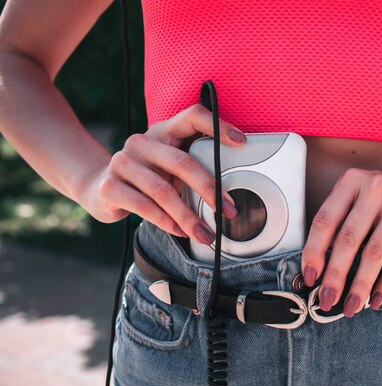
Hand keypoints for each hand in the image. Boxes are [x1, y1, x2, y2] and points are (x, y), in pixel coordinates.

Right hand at [83, 104, 245, 244]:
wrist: (101, 189)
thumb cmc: (147, 178)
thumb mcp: (170, 168)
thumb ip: (192, 170)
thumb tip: (228, 196)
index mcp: (163, 131)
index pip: (191, 116)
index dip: (217, 125)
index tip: (241, 142)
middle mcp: (141, 142)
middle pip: (183, 162)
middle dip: (210, 190)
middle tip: (228, 210)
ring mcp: (122, 162)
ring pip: (163, 190)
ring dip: (189, 216)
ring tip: (206, 233)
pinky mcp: (109, 186)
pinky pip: (145, 207)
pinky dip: (167, 222)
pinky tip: (180, 232)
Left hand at [300, 167, 381, 316]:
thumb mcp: (363, 196)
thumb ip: (342, 221)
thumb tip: (320, 267)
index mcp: (353, 180)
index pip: (325, 220)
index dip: (313, 252)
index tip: (309, 276)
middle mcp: (376, 188)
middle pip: (348, 239)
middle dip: (334, 276)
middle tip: (326, 299)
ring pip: (373, 253)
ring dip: (359, 286)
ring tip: (351, 306)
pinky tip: (375, 299)